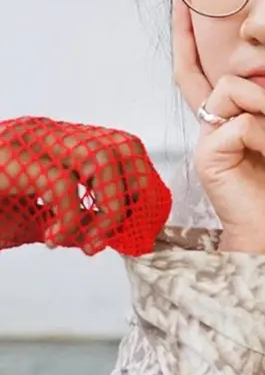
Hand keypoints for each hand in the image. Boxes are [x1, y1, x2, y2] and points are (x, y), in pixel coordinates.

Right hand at [0, 117, 170, 255]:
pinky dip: (69, 220)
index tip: (138, 222)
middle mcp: (49, 134)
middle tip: (113, 231)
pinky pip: (62, 185)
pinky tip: (50, 240)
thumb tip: (112, 233)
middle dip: (132, 193)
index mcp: (60, 143)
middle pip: (122, 146)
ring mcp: (28, 141)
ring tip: (86, 241)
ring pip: (100, 159)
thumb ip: (75, 220)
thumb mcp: (38, 220)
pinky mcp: (8, 160)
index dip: (141, 184)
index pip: (123, 147)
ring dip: (105, 208)